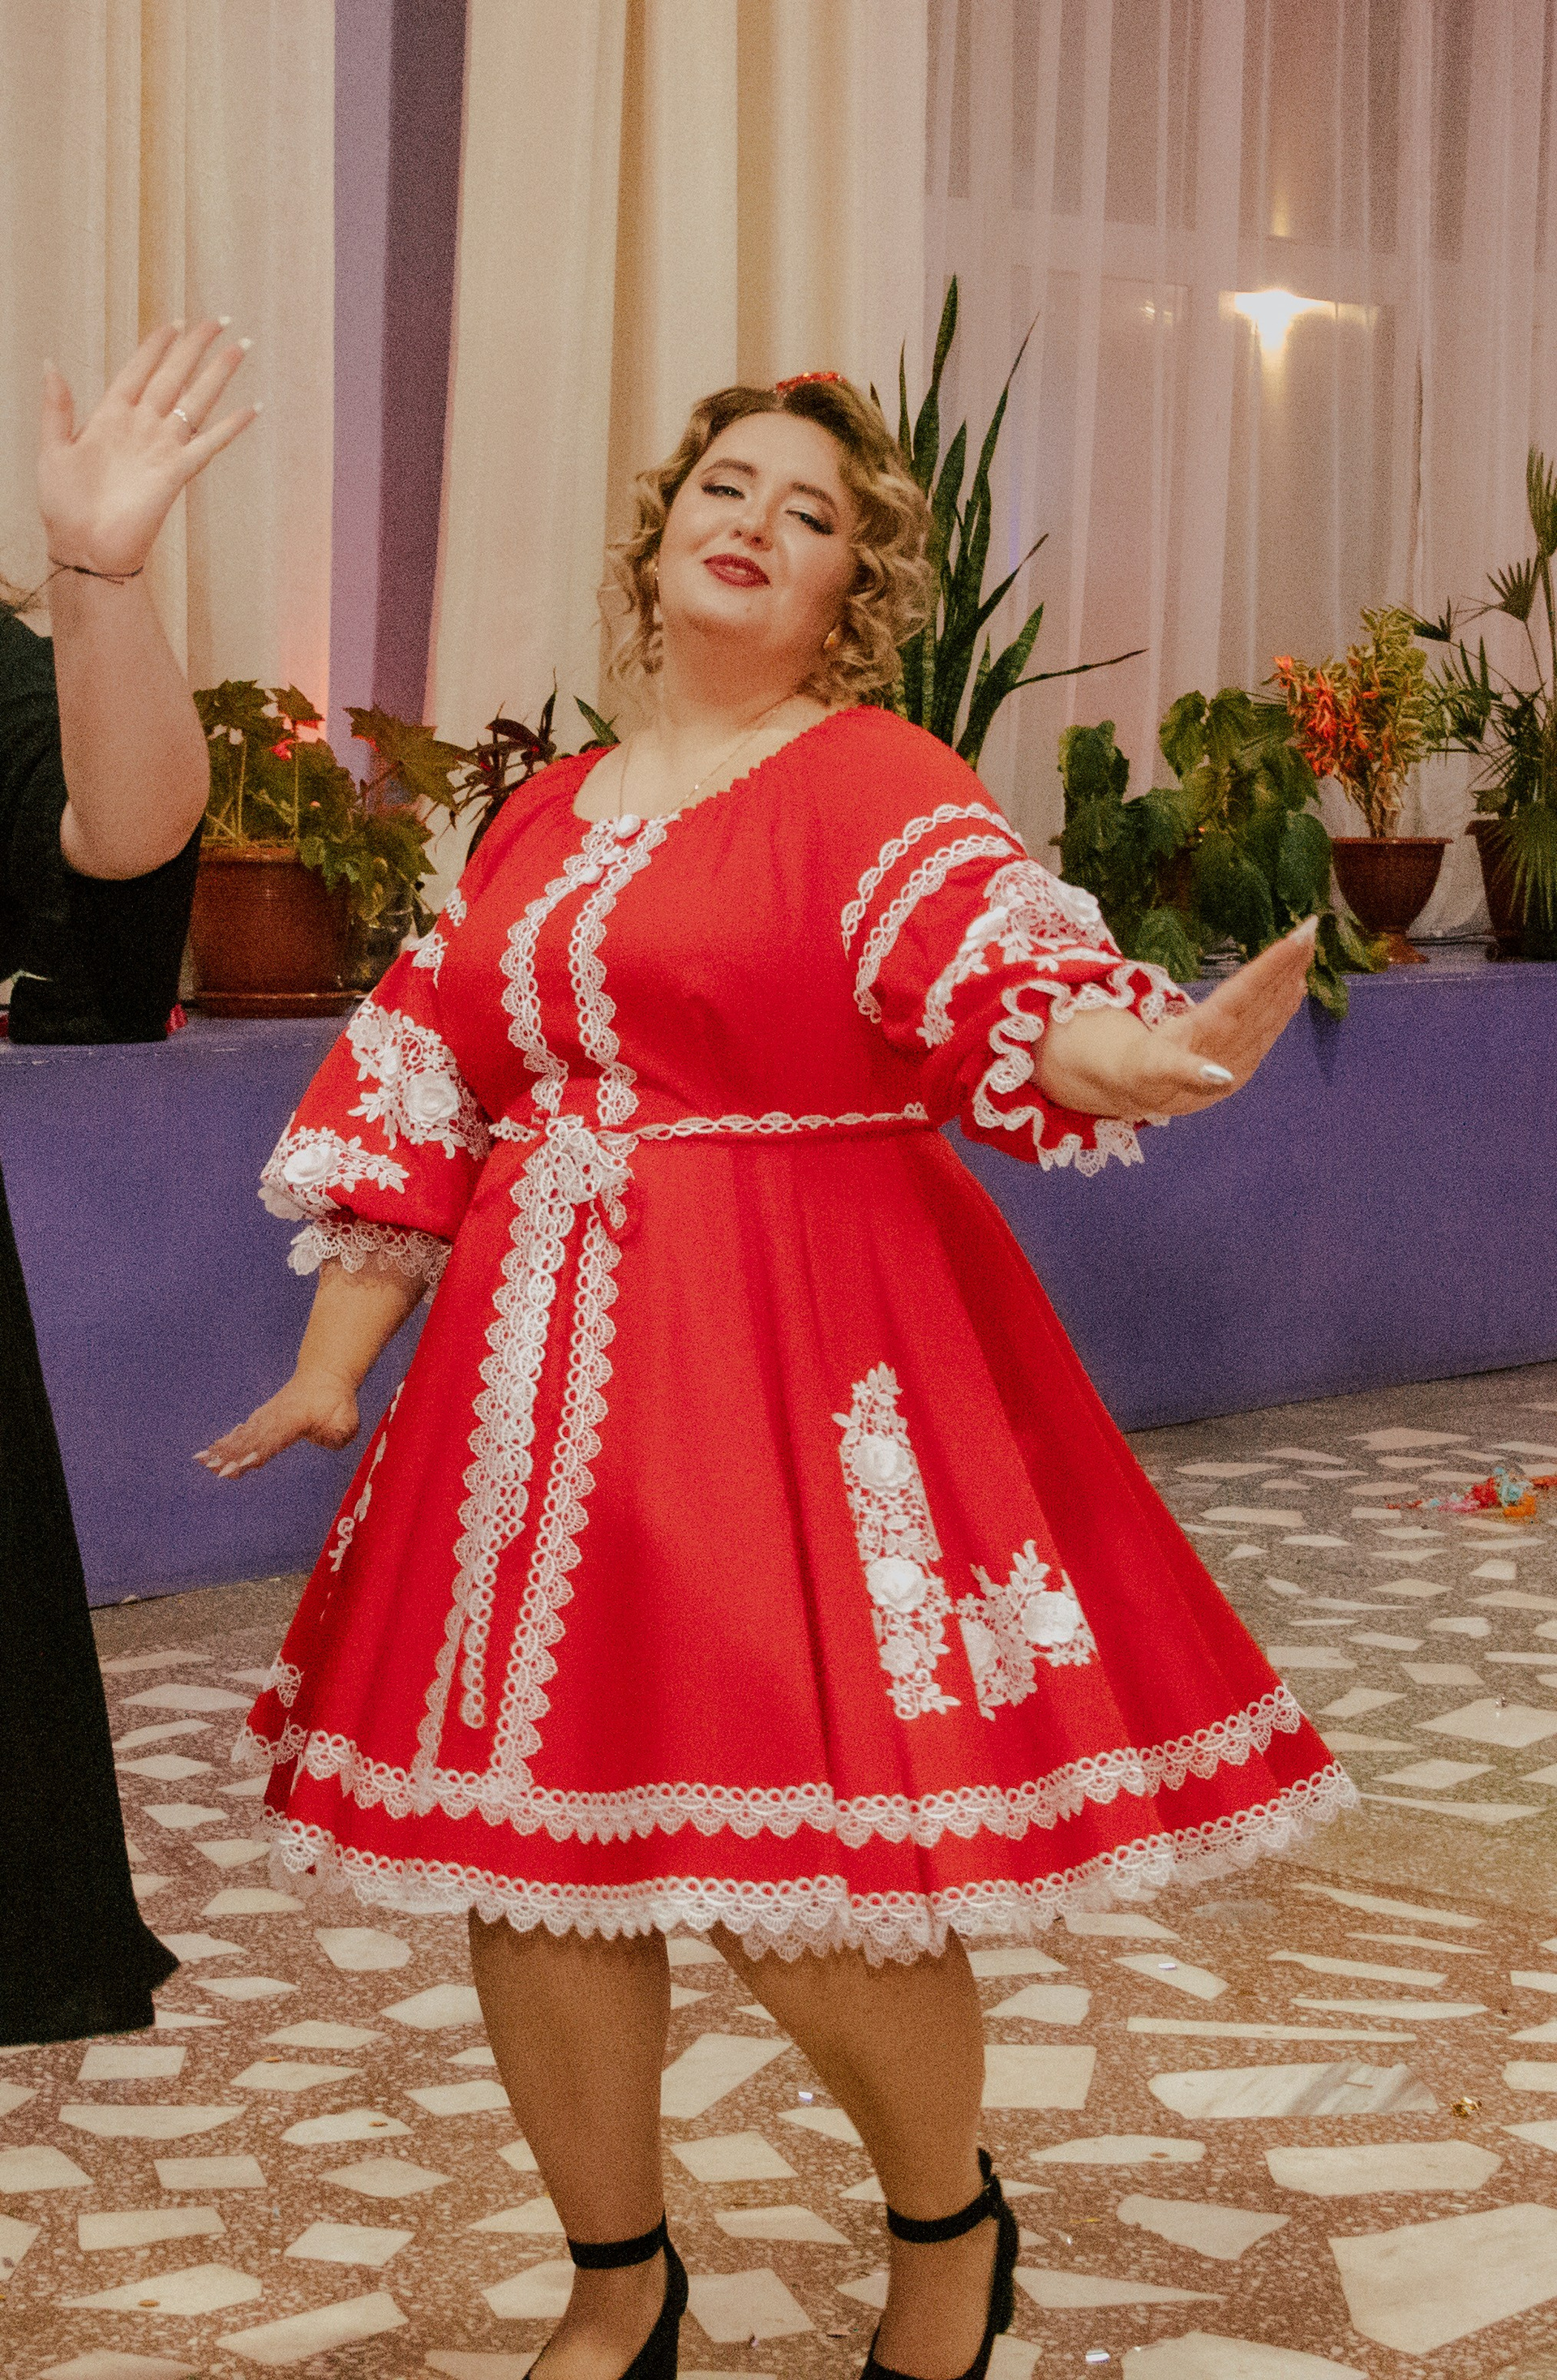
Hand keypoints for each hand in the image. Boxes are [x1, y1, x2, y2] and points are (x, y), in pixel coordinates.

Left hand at [39, 319, 257, 579]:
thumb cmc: (64, 504)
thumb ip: (56, 408)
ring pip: (195, 401)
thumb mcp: (52, 449)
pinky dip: (230, 428)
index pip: (139, 369)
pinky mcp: (176, 474)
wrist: (84, 549)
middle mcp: (141, 427)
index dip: (157, 345)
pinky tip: (251, 409)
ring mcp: (161, 449)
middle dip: (196, 347)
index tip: (176, 321)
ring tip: (239, 349)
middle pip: (174, 376)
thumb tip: (51, 363)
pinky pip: (208, 445)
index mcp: (110, 416)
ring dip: (218, 375)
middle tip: (219, 320)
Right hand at [195, 1367, 358, 1481]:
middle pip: (252, 1439)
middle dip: (232, 1455)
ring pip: (243, 1436)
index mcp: (294, 1420)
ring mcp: (266, 1417)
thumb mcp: (346, 1421)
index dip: (258, 1452)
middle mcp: (275, 1418)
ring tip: (202, 1462)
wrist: (324, 1376)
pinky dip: (225, 1443)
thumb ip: (336, 1436)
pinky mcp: (262, 1419)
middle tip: (214, 1470)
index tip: (242, 1465)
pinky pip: (241, 1433)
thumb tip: (326, 1439)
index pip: (274, 1439)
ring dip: (223, 1450)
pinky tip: (209, 1454)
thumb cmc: (337, 1403)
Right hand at [1036, 917, 1316, 1117]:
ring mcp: (1243, 1050)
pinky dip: (1286, 1004)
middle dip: (1290, 964)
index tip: (1297, 938)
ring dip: (1291, 978)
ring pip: (1272, 1009)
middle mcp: (1233, 1041)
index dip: (1272, 966)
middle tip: (1312, 930)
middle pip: (1266, 997)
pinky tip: (1298, 987)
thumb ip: (1185, 1072)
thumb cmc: (1144, 1067)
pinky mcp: (1245, 1058)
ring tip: (1309, 949)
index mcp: (1209, 1035)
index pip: (1247, 993)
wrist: (1140, 1092)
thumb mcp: (1154, 1071)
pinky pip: (1270, 1025)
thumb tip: (1220, 1075)